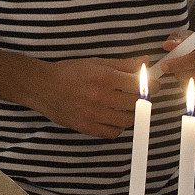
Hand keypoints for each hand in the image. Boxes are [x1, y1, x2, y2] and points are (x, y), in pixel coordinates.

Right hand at [27, 56, 153, 138]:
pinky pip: (112, 133)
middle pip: (136, 103)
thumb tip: (144, 62)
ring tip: (124, 107)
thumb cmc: (67, 72)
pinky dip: (117, 127)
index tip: (153, 86)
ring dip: (130, 114)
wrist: (41, 86)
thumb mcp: (95, 62)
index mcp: (105, 77)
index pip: (141, 85)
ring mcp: (94, 113)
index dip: (152, 85)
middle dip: (142, 99)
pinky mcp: (86, 126)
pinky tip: (112, 118)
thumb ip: (122, 63)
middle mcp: (101, 96)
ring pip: (127, 120)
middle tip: (139, 96)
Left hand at [158, 34, 194, 109]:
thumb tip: (168, 45)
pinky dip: (193, 98)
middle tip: (174, 74)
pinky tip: (190, 89)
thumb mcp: (185, 40)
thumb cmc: (194, 49)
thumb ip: (177, 40)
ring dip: (187, 86)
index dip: (181, 63)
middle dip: (183, 76)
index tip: (164, 66)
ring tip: (183, 79)